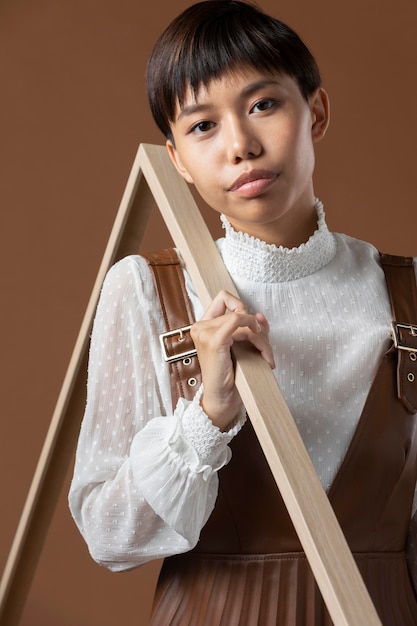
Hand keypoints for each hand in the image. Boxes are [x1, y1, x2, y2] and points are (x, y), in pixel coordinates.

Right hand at [190, 290, 274, 431]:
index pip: (223, 298)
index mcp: (204, 327)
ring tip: (266, 357)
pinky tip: (260, 350)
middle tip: (263, 347)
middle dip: (257, 326)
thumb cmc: (232, 377)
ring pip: (243, 318)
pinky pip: (237, 320)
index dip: (241, 307)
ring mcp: (205, 333)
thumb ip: (253, 329)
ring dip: (261, 338)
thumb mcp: (245, 347)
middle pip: (238, 309)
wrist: (223, 400)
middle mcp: (201, 327)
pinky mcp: (213, 341)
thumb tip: (261, 315)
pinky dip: (254, 332)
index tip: (251, 326)